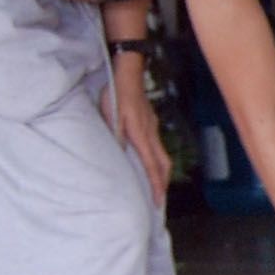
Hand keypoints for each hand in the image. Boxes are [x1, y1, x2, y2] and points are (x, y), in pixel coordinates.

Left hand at [114, 80, 169, 203]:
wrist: (128, 73)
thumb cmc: (117, 94)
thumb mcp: (111, 116)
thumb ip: (116, 136)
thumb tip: (119, 156)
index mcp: (141, 135)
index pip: (151, 165)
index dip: (156, 185)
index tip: (158, 201)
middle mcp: (151, 134)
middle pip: (164, 164)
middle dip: (163, 183)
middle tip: (159, 200)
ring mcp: (153, 128)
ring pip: (162, 155)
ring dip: (161, 172)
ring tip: (156, 185)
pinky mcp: (151, 122)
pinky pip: (157, 146)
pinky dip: (156, 159)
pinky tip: (149, 161)